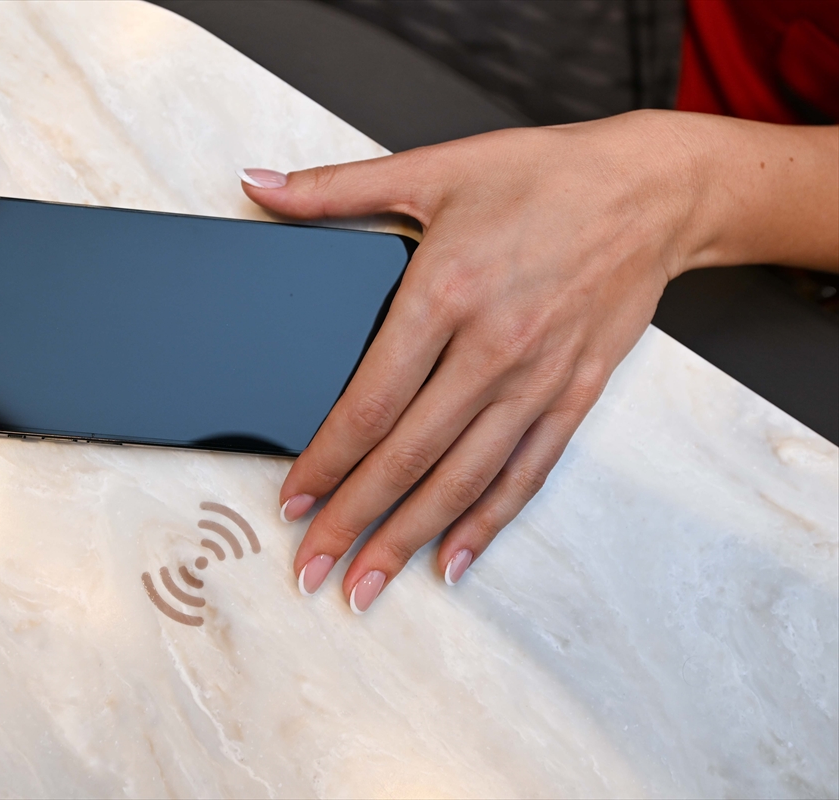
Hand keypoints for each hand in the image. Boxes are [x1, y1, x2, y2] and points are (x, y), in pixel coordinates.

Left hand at [240, 111, 729, 611]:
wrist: (651, 189)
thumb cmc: (542, 176)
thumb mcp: (433, 168)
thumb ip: (336, 190)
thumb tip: (258, 187)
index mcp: (444, 293)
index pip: (368, 403)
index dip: (324, 462)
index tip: (291, 502)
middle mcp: (490, 348)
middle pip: (407, 457)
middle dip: (351, 521)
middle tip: (312, 569)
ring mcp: (537, 379)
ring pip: (463, 479)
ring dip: (410, 539)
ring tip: (368, 585)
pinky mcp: (575, 394)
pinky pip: (525, 474)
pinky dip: (487, 523)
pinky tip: (452, 559)